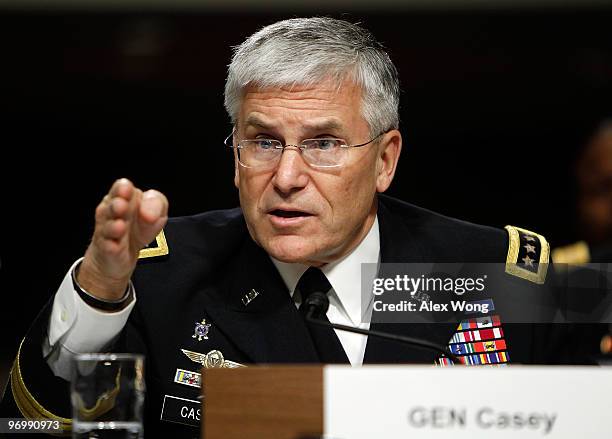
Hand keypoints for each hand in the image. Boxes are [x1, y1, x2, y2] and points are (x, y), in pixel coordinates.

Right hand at [78, 178, 168, 299]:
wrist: (124, 255)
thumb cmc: (139, 228)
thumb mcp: (155, 212)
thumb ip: (156, 204)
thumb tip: (150, 213)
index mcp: (123, 198)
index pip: (121, 188)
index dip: (123, 189)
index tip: (127, 189)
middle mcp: (112, 213)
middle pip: (112, 207)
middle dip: (116, 205)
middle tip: (121, 205)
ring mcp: (108, 232)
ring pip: (108, 227)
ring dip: (113, 226)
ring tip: (120, 226)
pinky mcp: (108, 250)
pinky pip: (108, 247)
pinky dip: (111, 247)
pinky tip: (115, 245)